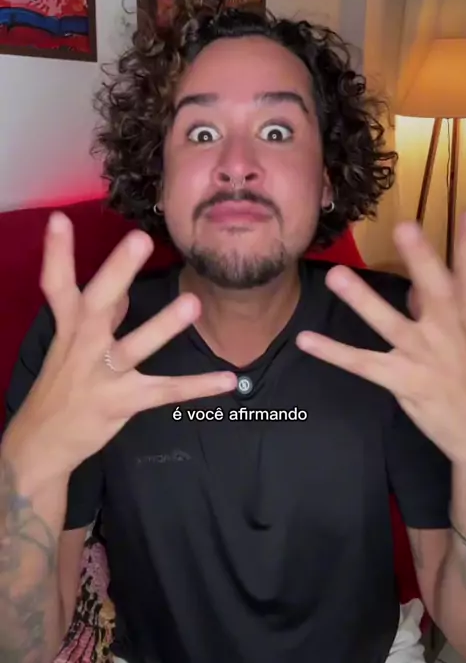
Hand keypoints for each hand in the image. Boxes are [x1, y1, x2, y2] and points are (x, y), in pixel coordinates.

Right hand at [2, 212, 235, 481]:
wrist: (41, 442)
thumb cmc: (63, 381)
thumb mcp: (72, 341)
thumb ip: (102, 311)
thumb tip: (125, 284)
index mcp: (68, 325)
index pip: (57, 284)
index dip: (57, 252)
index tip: (59, 220)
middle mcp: (82, 346)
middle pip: (97, 304)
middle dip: (116, 272)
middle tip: (138, 238)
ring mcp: (102, 376)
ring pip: (133, 347)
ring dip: (162, 326)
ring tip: (192, 304)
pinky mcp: (123, 402)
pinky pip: (164, 391)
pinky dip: (197, 386)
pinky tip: (228, 379)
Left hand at [296, 209, 465, 465]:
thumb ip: (444, 310)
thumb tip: (417, 288)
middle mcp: (448, 334)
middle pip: (437, 291)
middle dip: (422, 259)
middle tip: (405, 226)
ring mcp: (424, 357)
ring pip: (391, 324)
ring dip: (363, 300)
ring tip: (335, 274)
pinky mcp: (403, 381)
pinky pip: (363, 364)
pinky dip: (334, 352)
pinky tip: (306, 339)